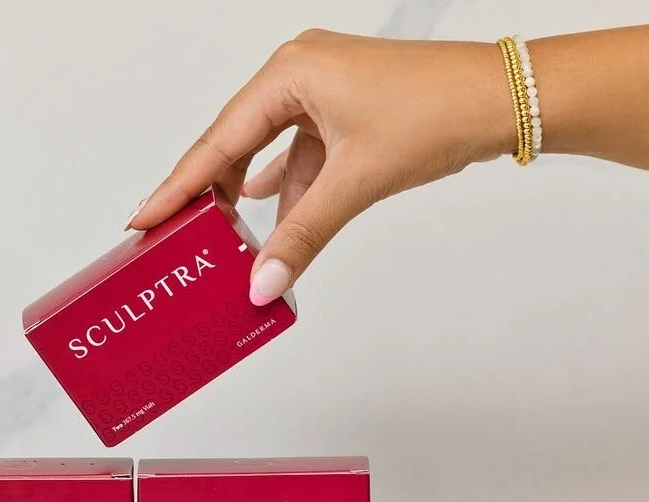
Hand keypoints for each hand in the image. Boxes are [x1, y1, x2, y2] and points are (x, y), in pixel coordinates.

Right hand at [127, 29, 515, 304]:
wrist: (503, 99)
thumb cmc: (438, 110)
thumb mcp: (355, 181)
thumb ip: (301, 236)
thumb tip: (262, 282)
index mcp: (291, 72)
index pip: (217, 141)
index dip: (178, 185)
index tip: (145, 217)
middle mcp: (300, 73)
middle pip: (234, 143)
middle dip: (209, 194)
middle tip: (174, 236)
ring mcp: (324, 92)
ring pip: (268, 151)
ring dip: (252, 199)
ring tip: (223, 241)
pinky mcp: (346, 112)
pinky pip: (299, 154)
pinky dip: (287, 190)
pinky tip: (270, 217)